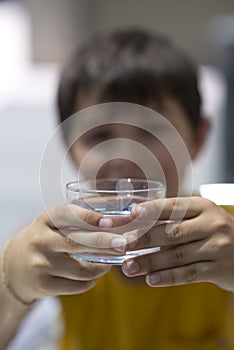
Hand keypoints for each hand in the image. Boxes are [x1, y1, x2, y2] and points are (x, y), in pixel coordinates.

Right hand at [4, 204, 128, 303]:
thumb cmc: (46, 237)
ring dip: (103, 266)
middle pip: (77, 242)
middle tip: (124, 243)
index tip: (110, 221)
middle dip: (104, 243)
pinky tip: (95, 274)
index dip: (89, 217)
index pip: (67, 214)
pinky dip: (92, 281)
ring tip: (113, 259)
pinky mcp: (44, 285)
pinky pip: (77, 286)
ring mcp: (41, 264)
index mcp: (46, 219)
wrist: (15, 266)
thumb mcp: (55, 222)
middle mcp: (41, 240)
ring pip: (81, 269)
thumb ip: (81, 214)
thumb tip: (119, 203)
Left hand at [122, 197, 233, 291]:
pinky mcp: (220, 269)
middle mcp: (211, 224)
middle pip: (171, 232)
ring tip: (129, 267)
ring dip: (150, 262)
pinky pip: (189, 274)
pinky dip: (168, 277)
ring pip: (177, 255)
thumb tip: (134, 219)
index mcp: (203, 206)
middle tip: (120, 245)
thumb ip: (172, 219)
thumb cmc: (213, 232)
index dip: (150, 210)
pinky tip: (151, 280)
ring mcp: (217, 247)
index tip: (130, 214)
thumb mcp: (199, 218)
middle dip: (142, 239)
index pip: (172, 207)